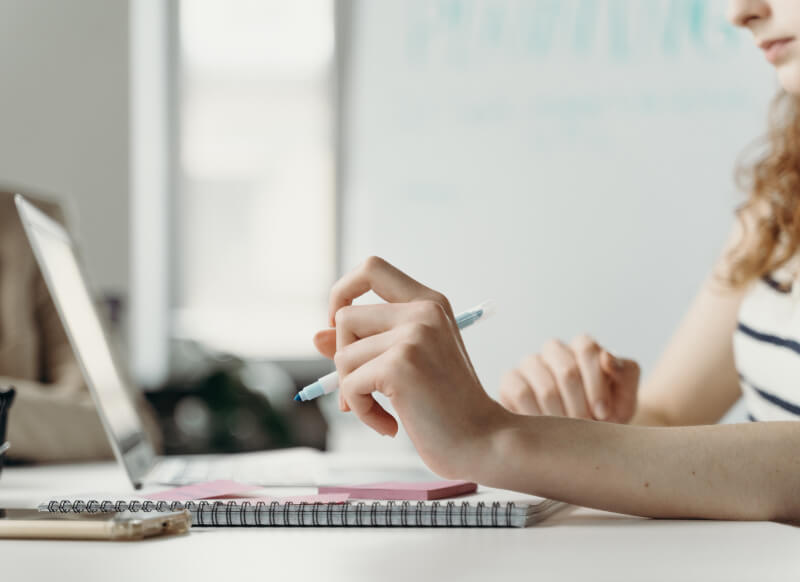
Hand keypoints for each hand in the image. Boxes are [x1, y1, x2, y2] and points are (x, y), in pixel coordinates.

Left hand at [312, 257, 509, 478]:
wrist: (483, 441)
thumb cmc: (448, 407)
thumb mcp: (407, 364)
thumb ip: (366, 344)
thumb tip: (316, 336)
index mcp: (429, 302)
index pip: (371, 268)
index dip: (343, 292)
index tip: (340, 326)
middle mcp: (423, 311)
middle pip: (346, 317)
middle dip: (344, 358)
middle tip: (365, 389)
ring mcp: (413, 335)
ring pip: (343, 355)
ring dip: (353, 392)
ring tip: (383, 411)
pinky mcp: (400, 365)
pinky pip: (350, 385)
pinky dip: (361, 411)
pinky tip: (388, 425)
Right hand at [499, 335, 639, 422]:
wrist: (582, 438)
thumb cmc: (607, 414)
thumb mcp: (625, 397)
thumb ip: (625, 374)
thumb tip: (606, 357)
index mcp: (582, 346)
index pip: (587, 348)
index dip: (597, 384)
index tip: (604, 414)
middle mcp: (554, 350)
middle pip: (567, 370)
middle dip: (581, 406)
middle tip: (586, 427)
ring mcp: (530, 364)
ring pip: (545, 387)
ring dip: (562, 416)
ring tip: (569, 431)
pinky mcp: (510, 381)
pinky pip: (521, 393)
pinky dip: (538, 415)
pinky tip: (547, 429)